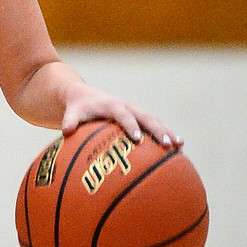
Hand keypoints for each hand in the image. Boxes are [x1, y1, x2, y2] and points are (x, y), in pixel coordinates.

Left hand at [60, 82, 181, 147]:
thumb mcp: (72, 111)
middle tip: (168, 144)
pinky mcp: (139, 116)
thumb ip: (69, 120)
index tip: (137, 138)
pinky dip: (166, 134)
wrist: (84, 95)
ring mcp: (135, 111)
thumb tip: (65, 131)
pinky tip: (178, 150)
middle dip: (157, 129)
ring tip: (180, 146)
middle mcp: (127, 106)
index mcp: (111, 105)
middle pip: (145, 116)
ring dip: (167, 131)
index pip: (122, 114)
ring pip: (155, 120)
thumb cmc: (78, 107)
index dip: (130, 125)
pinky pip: (155, 125)